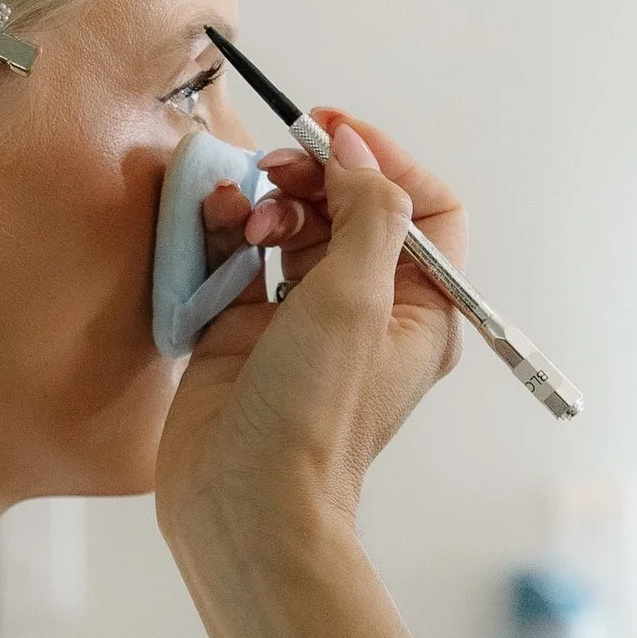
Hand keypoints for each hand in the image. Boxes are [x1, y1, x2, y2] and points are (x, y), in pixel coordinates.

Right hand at [153, 114, 464, 566]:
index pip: (424, 208)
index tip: (332, 135)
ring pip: (292, 230)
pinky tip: (213, 225)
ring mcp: (301, 324)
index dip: (383, 160)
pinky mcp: (243, 335)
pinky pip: (238, 261)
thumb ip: (369, 212)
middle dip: (313, 177)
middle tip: (276, 171)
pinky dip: (226, 233)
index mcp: (419, 309)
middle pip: (350, 209)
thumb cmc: (312, 414)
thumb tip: (355, 154)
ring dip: (266, 203)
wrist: (244, 502)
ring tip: (242, 217)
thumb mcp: (360, 298)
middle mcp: (366, 313)